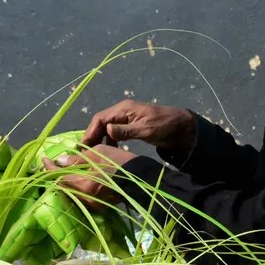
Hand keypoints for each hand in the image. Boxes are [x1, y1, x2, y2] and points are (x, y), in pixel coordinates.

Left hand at [42, 144, 137, 206]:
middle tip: (51, 164)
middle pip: (63, 187)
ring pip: (71, 193)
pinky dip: (75, 187)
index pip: (59, 176)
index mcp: (85, 184)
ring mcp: (92, 203)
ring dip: (64, 181)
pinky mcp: (99, 205)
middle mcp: (86, 197)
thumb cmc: (121, 162)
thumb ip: (77, 159)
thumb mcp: (98, 153)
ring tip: (62, 170)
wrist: (142, 179)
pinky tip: (75, 179)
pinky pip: (80, 196)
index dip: (48, 167)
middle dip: (55, 175)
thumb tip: (60, 161)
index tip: (43, 158)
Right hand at [81, 99, 195, 150]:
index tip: (82, 147)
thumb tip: (107, 130)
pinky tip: (109, 152)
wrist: (182, 126)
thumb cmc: (165, 126)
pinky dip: (109, 141)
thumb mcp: (146, 130)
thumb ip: (127, 131)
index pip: (100, 119)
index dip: (89, 132)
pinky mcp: (131, 126)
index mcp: (124, 109)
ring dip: (99, 139)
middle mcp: (122, 111)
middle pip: (100, 123)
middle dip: (91, 137)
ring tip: (93, 154)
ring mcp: (126, 118)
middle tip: (84, 153)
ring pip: (106, 128)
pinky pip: (115, 132)